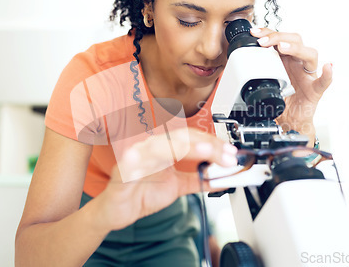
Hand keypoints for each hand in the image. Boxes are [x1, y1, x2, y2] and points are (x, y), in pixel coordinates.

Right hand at [93, 128, 236, 230]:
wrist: (118, 211)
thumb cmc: (143, 194)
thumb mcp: (178, 187)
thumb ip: (198, 179)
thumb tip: (222, 177)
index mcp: (164, 148)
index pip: (191, 137)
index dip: (212, 143)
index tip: (230, 153)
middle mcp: (151, 148)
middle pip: (180, 138)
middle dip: (206, 145)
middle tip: (226, 156)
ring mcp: (135, 158)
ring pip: (160, 146)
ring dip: (183, 148)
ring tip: (204, 151)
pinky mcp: (121, 172)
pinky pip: (131, 164)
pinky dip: (142, 161)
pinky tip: (155, 161)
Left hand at [249, 27, 332, 138]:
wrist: (289, 121)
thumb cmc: (279, 99)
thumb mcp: (263, 82)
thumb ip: (254, 71)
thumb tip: (232, 64)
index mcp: (285, 59)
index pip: (279, 38)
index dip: (268, 33)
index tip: (254, 32)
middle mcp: (298, 62)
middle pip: (294, 40)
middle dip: (277, 37)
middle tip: (263, 42)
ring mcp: (308, 75)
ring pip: (309, 54)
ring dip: (295, 48)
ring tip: (283, 48)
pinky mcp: (315, 90)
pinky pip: (324, 81)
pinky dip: (328, 74)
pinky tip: (328, 67)